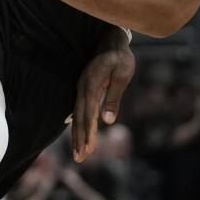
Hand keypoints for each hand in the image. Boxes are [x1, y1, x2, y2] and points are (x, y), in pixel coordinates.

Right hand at [71, 39, 134, 161]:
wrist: (111, 40)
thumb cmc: (120, 58)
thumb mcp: (122, 75)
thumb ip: (113, 97)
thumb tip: (108, 121)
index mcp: (91, 84)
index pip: (88, 114)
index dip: (88, 132)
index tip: (89, 149)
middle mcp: (82, 88)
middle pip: (79, 118)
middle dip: (79, 139)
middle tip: (80, 159)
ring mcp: (81, 88)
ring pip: (77, 116)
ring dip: (77, 135)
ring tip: (78, 154)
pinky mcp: (83, 89)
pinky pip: (79, 111)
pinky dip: (78, 125)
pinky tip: (76, 137)